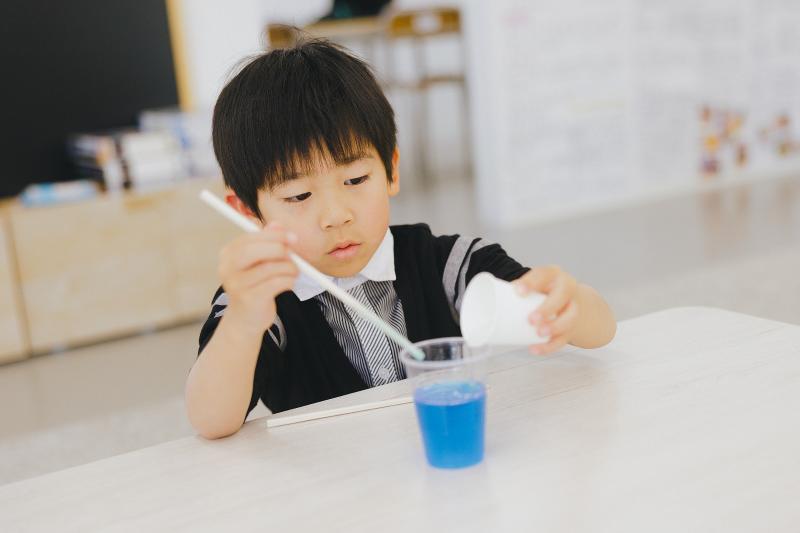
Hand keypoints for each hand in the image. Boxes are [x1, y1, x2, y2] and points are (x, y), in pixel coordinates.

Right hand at [218, 221, 298, 335]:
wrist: (246, 318)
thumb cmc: (255, 284)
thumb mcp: (259, 261)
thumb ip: (268, 241)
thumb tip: (278, 224)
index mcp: (229, 253)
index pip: (250, 237)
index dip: (274, 235)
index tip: (292, 238)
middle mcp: (228, 268)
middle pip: (254, 250)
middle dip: (279, 249)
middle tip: (293, 255)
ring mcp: (237, 284)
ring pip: (270, 268)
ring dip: (289, 268)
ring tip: (293, 272)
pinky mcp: (249, 299)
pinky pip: (276, 283)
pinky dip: (289, 281)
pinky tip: (289, 284)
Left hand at [513, 265, 579, 355]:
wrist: (569, 300)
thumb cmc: (543, 291)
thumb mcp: (532, 285)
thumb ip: (514, 290)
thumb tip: (487, 302)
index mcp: (552, 275)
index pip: (544, 274)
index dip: (532, 282)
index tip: (518, 291)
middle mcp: (566, 289)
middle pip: (562, 296)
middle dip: (547, 308)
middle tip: (531, 319)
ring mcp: (572, 308)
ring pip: (570, 318)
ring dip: (554, 327)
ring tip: (539, 334)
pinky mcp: (572, 327)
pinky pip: (565, 338)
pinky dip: (550, 346)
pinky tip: (536, 349)